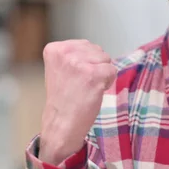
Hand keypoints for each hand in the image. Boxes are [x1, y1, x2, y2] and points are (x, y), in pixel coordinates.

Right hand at [39, 39, 116, 164]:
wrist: (61, 123)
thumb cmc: (64, 98)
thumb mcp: (61, 67)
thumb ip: (74, 54)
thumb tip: (97, 50)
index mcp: (55, 49)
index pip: (85, 45)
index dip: (85, 62)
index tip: (72, 77)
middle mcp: (65, 52)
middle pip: (97, 51)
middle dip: (94, 66)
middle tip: (80, 84)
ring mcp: (79, 63)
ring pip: (106, 59)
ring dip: (101, 74)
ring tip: (86, 87)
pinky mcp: (94, 74)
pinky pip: (112, 71)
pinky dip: (107, 83)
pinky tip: (93, 92)